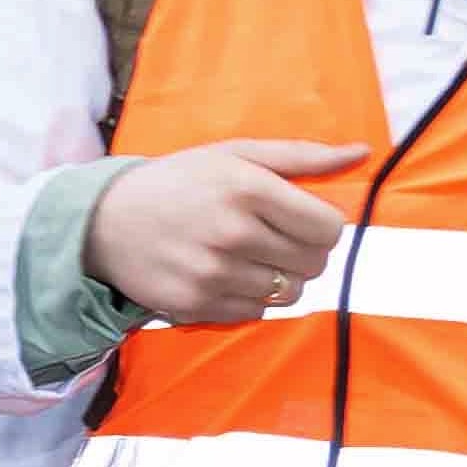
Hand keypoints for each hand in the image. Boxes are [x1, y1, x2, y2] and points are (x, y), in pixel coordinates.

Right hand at [82, 140, 367, 331]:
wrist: (103, 221)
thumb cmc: (178, 181)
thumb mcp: (235, 154)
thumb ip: (301, 156)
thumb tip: (362, 153)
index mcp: (248, 189)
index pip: (328, 229)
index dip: (321, 227)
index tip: (299, 221)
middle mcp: (232, 233)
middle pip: (314, 264)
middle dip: (302, 252)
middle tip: (272, 239)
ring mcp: (213, 274)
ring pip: (289, 293)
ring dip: (278, 278)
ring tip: (248, 259)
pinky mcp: (196, 305)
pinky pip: (256, 313)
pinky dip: (249, 299)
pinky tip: (225, 276)